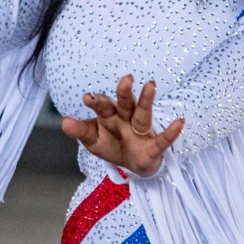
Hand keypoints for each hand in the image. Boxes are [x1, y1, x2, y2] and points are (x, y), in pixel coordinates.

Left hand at [62, 75, 184, 177]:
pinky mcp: (153, 147)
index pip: (103, 106)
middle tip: (126, 78)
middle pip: (125, 103)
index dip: (96, 102)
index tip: (88, 98)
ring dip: (147, 100)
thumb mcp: (93, 141)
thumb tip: (64, 121)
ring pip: (143, 114)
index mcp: (109, 116)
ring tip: (151, 85)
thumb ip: (80, 130)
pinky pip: (163, 140)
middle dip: (124, 92)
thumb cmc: (112, 145)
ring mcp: (141, 131)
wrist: (132, 164)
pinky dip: (171, 132)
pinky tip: (179, 122)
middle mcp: (126, 118)